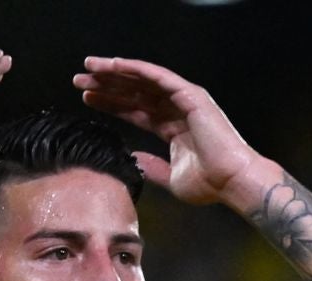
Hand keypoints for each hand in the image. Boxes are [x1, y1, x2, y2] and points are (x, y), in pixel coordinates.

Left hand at [73, 57, 274, 208]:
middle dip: (106, 85)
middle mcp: (176, 110)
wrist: (232, 181)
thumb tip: (134, 160)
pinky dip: (135, 69)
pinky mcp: (189, 95)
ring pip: (142, 80)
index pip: (135, 111)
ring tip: (89, 68)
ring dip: (115, 72)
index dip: (111, 104)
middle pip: (134, 92)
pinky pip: (157, 76)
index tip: (87, 99)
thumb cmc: (209, 184)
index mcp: (172, 128)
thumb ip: (152, 168)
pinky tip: (114, 65)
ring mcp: (183, 100)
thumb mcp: (171, 178)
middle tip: (79, 80)